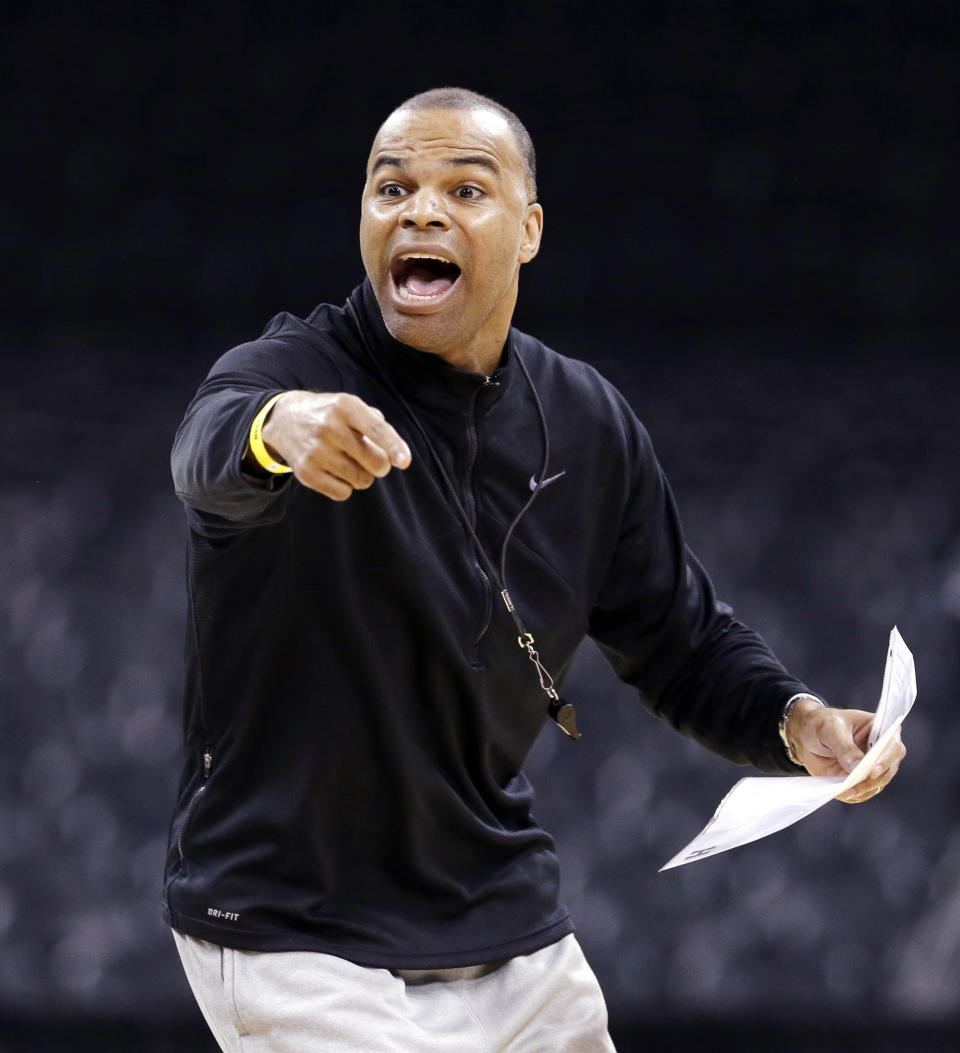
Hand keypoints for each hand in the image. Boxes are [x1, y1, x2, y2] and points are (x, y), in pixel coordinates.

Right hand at [258, 391, 410, 500]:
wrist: (284, 421)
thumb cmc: (329, 415)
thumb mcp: (351, 406)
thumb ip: (378, 425)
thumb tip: (394, 455)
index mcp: (345, 406)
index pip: (376, 430)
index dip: (394, 447)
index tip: (404, 462)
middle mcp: (329, 427)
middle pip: (375, 463)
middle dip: (381, 466)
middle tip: (371, 459)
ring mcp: (315, 451)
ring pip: (362, 481)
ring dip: (362, 476)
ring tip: (349, 462)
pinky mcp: (305, 472)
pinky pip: (343, 493)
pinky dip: (345, 487)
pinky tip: (335, 472)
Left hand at [785, 699, 905, 803]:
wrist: (807, 734)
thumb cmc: (821, 724)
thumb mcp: (830, 730)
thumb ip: (845, 748)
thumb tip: (858, 769)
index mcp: (880, 729)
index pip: (892, 745)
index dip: (886, 759)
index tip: (873, 771)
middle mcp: (882, 751)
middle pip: (888, 769)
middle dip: (872, 780)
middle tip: (854, 785)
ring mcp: (873, 767)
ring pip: (876, 784)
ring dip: (862, 790)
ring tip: (845, 791)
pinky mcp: (861, 780)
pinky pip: (862, 792)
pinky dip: (854, 795)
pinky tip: (842, 793)